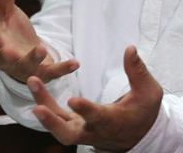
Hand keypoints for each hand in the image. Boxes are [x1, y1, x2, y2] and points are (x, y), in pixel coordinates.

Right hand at [0, 0, 77, 82]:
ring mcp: (26, 66)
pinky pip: (54, 71)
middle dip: (6, 54)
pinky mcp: (44, 73)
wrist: (27, 60)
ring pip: (28, 65)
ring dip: (34, 58)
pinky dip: (64, 68)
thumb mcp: (8, 14)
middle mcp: (8, 57)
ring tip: (41, 49)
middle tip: (7, 50)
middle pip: (5, 56)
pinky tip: (75, 62)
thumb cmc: (12, 34)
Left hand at [28, 46, 162, 150]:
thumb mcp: (149, 91)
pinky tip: (36, 87)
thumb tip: (130, 48)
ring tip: (33, 82)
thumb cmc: (144, 110)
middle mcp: (94, 131)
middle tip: (37, 108)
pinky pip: (56, 120)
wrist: (139, 134)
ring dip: (43, 108)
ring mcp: (83, 132)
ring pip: (57, 127)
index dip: (85, 110)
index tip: (72, 100)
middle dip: (51, 122)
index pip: (97, 117)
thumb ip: (138, 71)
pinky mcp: (75, 127)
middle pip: (68, 134)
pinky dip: (45, 105)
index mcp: (113, 121)